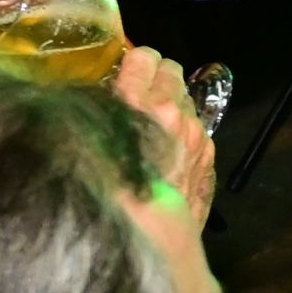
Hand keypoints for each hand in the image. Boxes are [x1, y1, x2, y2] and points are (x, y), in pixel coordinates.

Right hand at [110, 45, 218, 225]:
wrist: (147, 236)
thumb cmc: (106, 191)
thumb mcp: (82, 143)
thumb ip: (92, 114)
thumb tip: (93, 100)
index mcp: (138, 101)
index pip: (144, 57)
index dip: (136, 62)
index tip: (128, 71)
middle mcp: (172, 110)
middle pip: (172, 71)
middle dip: (158, 78)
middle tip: (143, 94)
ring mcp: (195, 133)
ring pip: (187, 100)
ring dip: (173, 106)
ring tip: (156, 127)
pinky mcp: (209, 155)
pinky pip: (197, 130)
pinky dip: (185, 134)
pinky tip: (170, 154)